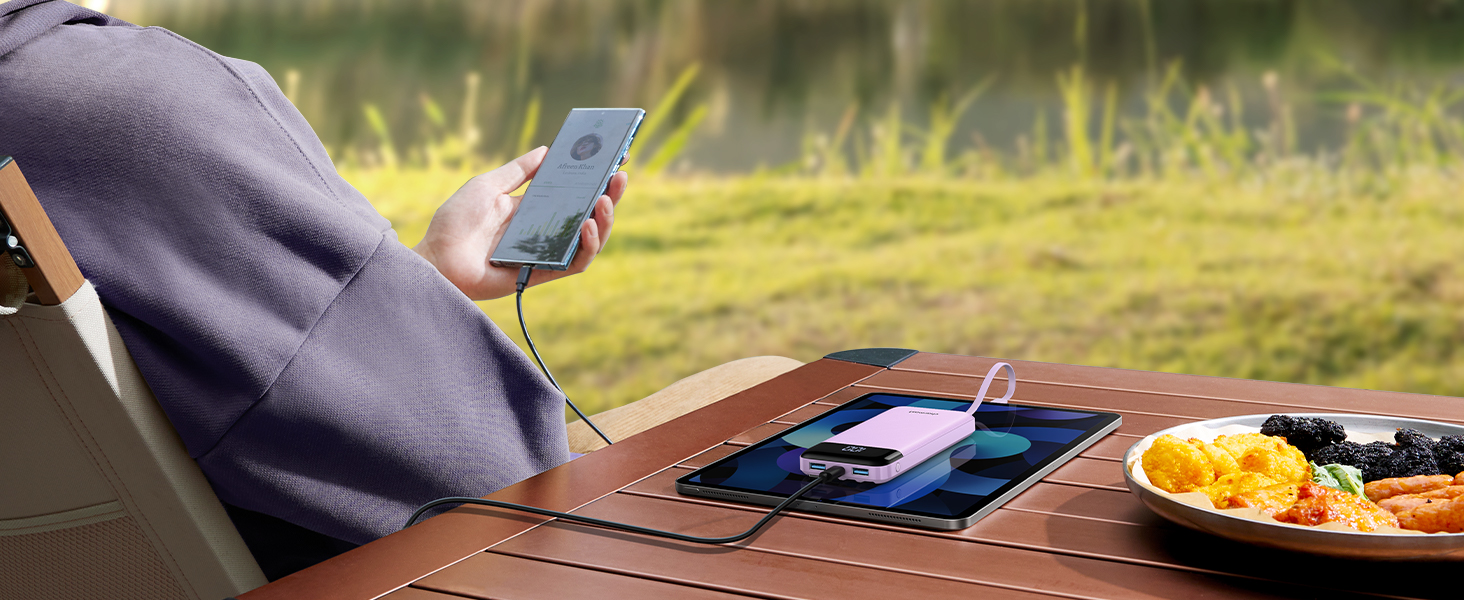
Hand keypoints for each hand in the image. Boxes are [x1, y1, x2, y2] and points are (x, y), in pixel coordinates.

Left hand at [412, 147, 626, 299]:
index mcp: (533, 208)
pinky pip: (574, 262)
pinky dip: (586, 246)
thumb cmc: (456, 223)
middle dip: (609, 195)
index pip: (573, 192)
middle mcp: (544, 230)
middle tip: (620, 175)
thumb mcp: (488, 186)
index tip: (614, 157)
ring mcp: (546, 252)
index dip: (596, 177)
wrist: (436, 259)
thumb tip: (547, 150)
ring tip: (605, 200)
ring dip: (604, 220)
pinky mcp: (543, 273)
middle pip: (588, 214)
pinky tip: (588, 226)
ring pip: (589, 240)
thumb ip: (518, 171)